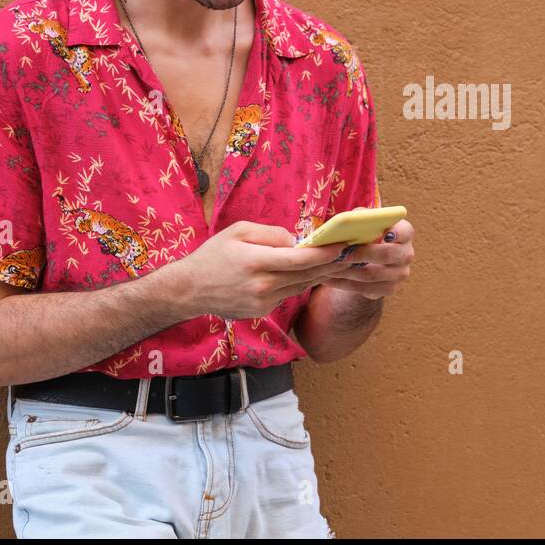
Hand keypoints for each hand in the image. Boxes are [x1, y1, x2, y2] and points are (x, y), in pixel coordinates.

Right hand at [173, 220, 349, 319]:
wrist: (189, 290)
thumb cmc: (214, 254)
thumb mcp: (239, 231)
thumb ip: (271, 234)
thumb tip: (297, 240)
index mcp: (255, 262)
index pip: (300, 259)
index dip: (325, 254)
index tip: (344, 246)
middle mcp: (262, 286)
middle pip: (306, 275)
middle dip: (332, 264)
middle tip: (354, 253)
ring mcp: (263, 302)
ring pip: (301, 286)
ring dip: (320, 274)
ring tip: (340, 261)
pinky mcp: (263, 312)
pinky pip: (288, 294)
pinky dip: (298, 283)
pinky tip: (309, 273)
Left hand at [318, 219, 414, 299]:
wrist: (369, 258)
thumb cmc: (365, 233)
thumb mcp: (364, 222)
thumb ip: (359, 217)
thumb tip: (348, 221)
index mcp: (404, 233)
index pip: (405, 232)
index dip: (397, 233)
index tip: (384, 233)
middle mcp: (407, 254)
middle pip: (387, 255)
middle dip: (362, 254)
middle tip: (341, 254)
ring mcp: (400, 274)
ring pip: (373, 275)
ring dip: (348, 272)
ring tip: (328, 267)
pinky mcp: (389, 289)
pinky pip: (366, 289)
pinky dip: (346, 284)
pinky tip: (329, 279)